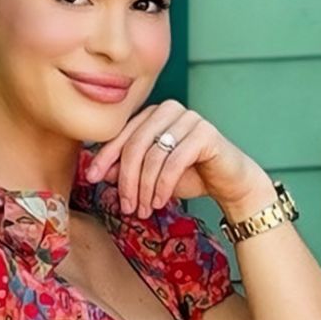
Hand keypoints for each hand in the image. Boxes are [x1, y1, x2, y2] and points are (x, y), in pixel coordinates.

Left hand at [81, 101, 271, 219]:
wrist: (229, 182)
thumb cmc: (189, 175)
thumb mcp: (151, 175)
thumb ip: (127, 169)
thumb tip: (99, 171)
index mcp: (152, 114)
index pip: (121, 134)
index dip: (104, 156)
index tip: (91, 178)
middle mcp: (169, 109)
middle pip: (135, 145)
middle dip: (126, 179)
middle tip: (126, 206)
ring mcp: (189, 118)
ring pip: (153, 155)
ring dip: (144, 188)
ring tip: (143, 210)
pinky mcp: (205, 133)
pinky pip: (174, 162)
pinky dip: (162, 186)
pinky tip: (159, 202)